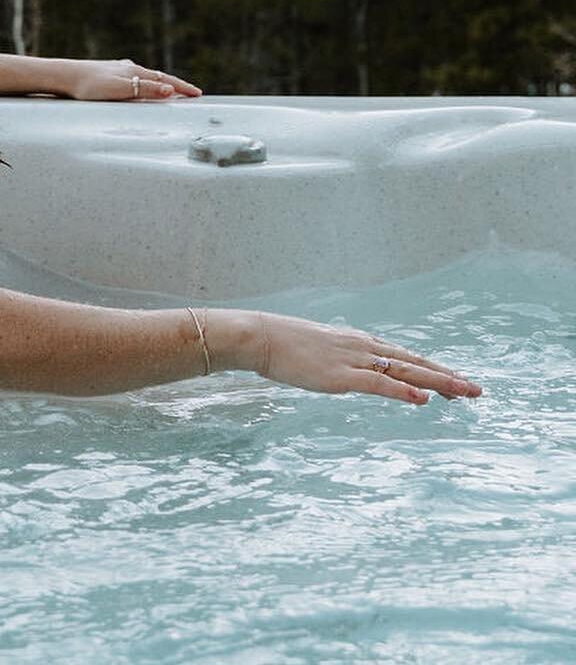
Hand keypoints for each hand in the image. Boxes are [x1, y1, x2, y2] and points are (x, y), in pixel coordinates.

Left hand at [60, 59, 202, 100]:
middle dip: (175, 85)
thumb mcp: (119, 89)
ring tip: (169, 91)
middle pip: (158, 76)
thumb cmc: (89, 85)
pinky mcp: (107, 74)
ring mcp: (117, 70)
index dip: (182, 88)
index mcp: (134, 71)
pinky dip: (143, 83)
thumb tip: (170, 90)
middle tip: (190, 93)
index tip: (198, 94)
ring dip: (160, 83)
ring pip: (144, 76)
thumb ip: (143, 89)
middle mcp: (128, 68)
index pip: (165, 80)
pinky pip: (132, 79)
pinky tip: (137, 85)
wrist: (64, 76)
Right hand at [250, 311, 482, 403]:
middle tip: (477, 389)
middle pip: (414, 362)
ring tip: (464, 392)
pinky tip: (423, 400)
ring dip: (438, 383)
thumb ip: (341, 360)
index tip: (457, 379)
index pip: (405, 356)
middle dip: (447, 376)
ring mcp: (354, 361)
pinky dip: (403, 392)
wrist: (260, 336)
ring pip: (405, 372)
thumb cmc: (284, 344)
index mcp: (359, 342)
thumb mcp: (320, 350)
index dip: (433, 368)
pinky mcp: (341, 377)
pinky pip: (378, 385)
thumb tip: (352, 372)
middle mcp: (363, 348)